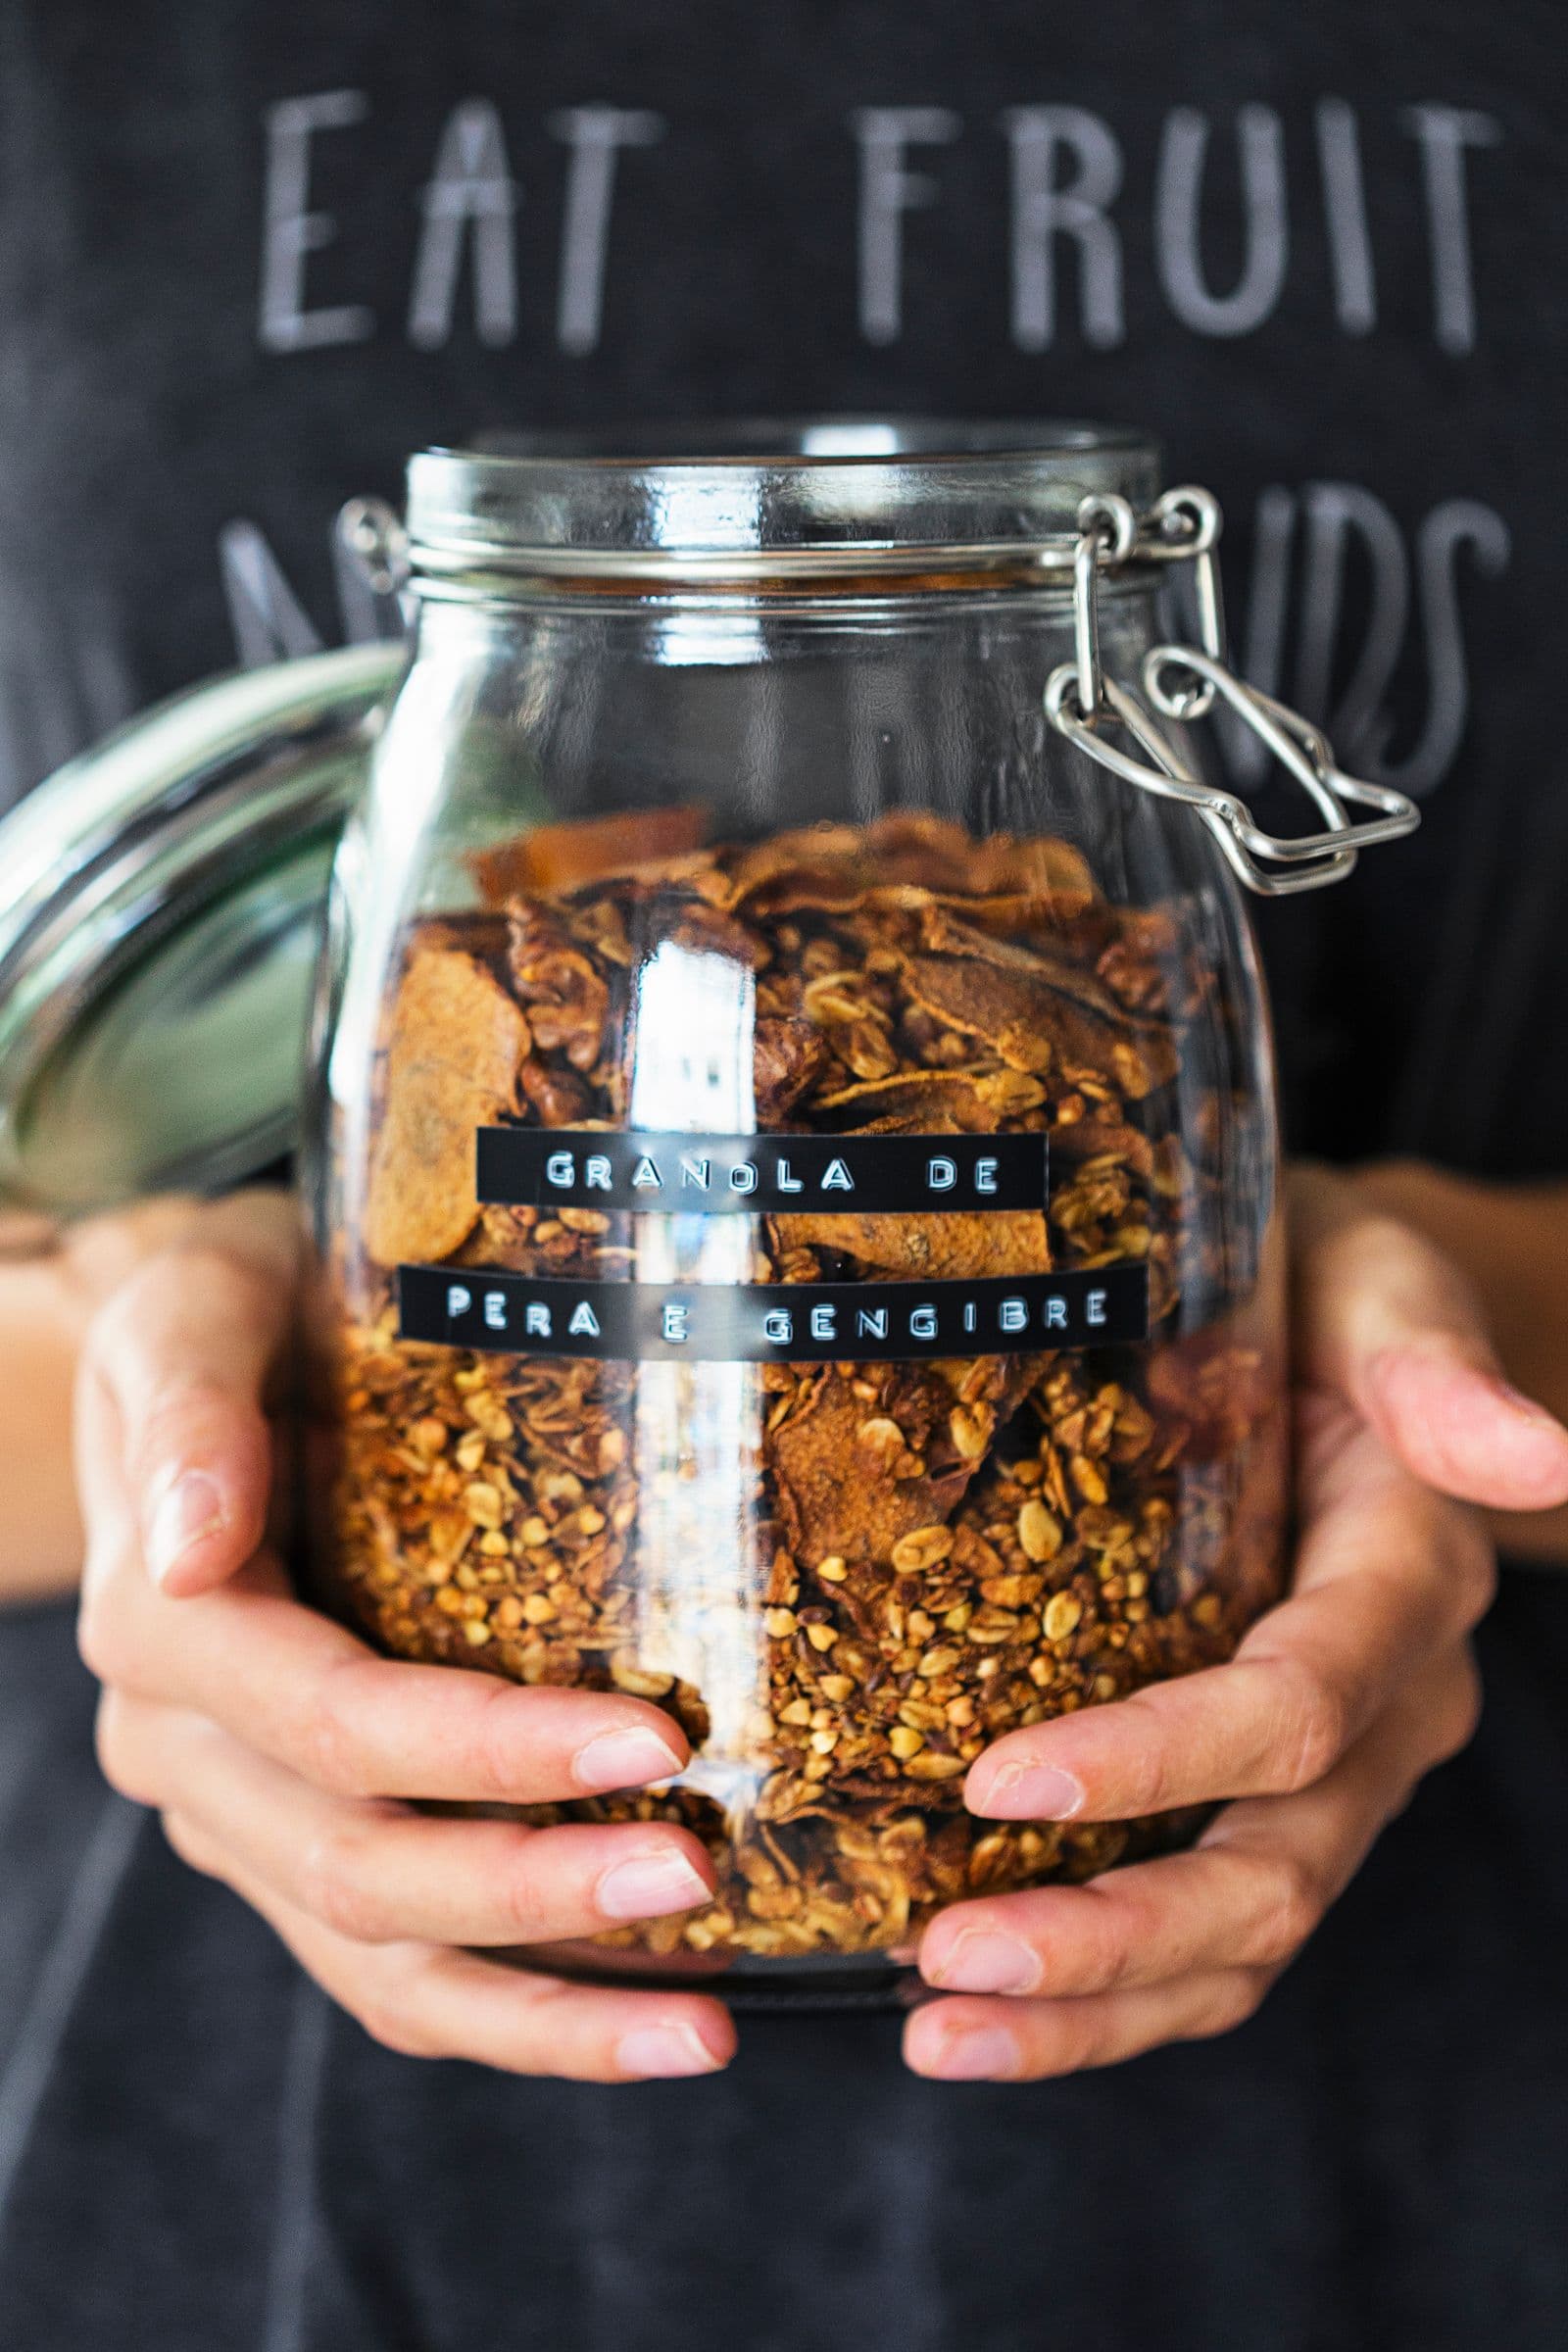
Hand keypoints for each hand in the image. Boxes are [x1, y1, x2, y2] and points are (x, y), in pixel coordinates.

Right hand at [76, 1192, 735, 2082]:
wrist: (197, 1354)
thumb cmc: (224, 1305)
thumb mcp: (194, 1309)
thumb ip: (188, 1410)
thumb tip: (193, 1541)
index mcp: (168, 1627)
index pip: (337, 1726)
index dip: (488, 1754)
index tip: (651, 1745)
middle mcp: (183, 1748)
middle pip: (361, 1869)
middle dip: (537, 1890)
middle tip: (701, 1873)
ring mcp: (234, 1813)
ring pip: (374, 1963)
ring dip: (539, 2002)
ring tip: (701, 2028)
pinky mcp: (291, 1842)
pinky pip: (388, 1968)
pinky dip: (508, 2010)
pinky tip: (637, 2019)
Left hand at [904, 1164, 1567, 2082]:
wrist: (1338, 1318)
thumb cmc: (1334, 1284)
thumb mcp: (1380, 1283)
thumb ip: (1435, 1367)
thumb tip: (1542, 1450)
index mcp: (1406, 1578)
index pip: (1298, 1706)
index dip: (1164, 1759)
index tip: (1002, 1778)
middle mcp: (1388, 1701)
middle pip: (1274, 1868)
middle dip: (1116, 1934)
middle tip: (953, 1960)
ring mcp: (1335, 1769)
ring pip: (1243, 1937)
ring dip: (1099, 2001)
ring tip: (942, 2025)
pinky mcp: (1272, 1793)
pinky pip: (1208, 1927)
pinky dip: (1106, 1987)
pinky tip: (974, 2006)